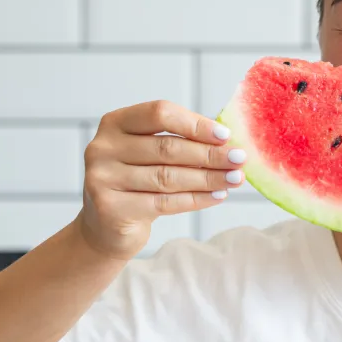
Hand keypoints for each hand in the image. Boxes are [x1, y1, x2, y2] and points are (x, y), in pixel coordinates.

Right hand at [78, 100, 244, 259]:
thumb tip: (228, 141)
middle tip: (239, 160)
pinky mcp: (110, 207)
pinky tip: (218, 195)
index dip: (196, 124)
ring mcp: (102, 178)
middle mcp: (102, 147)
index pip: (160, 114)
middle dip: (209, 155)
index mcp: (115, 123)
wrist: (106, 227)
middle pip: (167, 148)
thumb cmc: (137, 183)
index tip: (225, 136)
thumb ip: (180, 142)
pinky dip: (196, 199)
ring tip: (235, 179)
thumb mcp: (151, 155)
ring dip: (208, 178)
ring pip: (168, 177)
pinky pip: (164, 202)